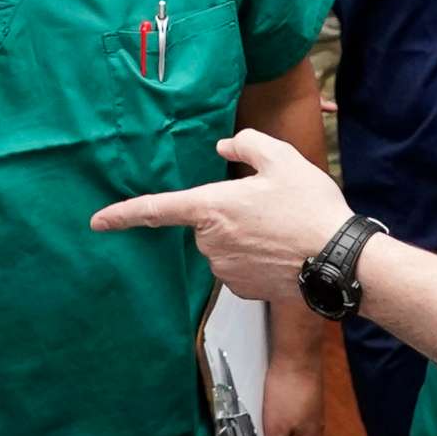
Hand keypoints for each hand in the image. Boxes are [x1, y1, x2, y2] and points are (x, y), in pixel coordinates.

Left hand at [90, 129, 354, 301]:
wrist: (339, 260)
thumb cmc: (310, 208)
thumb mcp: (283, 160)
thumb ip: (248, 145)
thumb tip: (225, 146)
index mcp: (212, 207)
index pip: (156, 210)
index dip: (123, 214)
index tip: (97, 221)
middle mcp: (211, 243)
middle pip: (206, 223)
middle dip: (229, 214)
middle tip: (270, 206)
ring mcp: (225, 270)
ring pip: (225, 246)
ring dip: (245, 236)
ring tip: (284, 229)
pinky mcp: (242, 290)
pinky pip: (240, 267)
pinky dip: (257, 258)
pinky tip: (285, 251)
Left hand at [262, 308, 326, 435]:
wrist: (297, 354)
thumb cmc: (285, 395)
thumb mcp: (276, 432)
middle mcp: (314, 432)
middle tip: (248, 430)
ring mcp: (312, 414)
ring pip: (285, 430)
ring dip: (270, 426)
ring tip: (256, 415)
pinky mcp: (306, 398)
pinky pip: (288, 415)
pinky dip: (275, 413)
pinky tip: (267, 403)